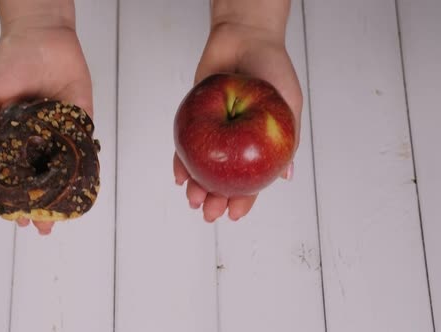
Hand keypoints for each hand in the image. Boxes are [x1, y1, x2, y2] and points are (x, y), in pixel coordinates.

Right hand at [0, 22, 92, 234]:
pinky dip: (86, 168)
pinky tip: (83, 189)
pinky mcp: (82, 120)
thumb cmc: (8, 63)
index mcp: (16, 135)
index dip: (16, 197)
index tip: (16, 219)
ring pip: (65, 169)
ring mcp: (61, 131)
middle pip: (42, 178)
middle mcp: (39, 137)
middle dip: (42, 205)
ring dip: (64, 194)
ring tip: (61, 219)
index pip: (16, 173)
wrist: (40, 36)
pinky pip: (86, 148)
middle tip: (41, 229)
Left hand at [173, 22, 302, 221]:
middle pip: (223, 178)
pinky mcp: (194, 117)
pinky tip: (179, 175)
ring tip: (193, 199)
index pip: (252, 179)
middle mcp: (235, 142)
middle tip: (209, 214)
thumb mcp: (289, 106)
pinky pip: (185, 143)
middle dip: (215, 199)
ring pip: (202, 166)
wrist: (244, 36)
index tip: (235, 215)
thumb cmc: (272, 68)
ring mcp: (213, 131)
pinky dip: (181, 160)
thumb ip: (288, 140)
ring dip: (196, 186)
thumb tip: (285, 178)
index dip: (244, 199)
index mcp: (259, 144)